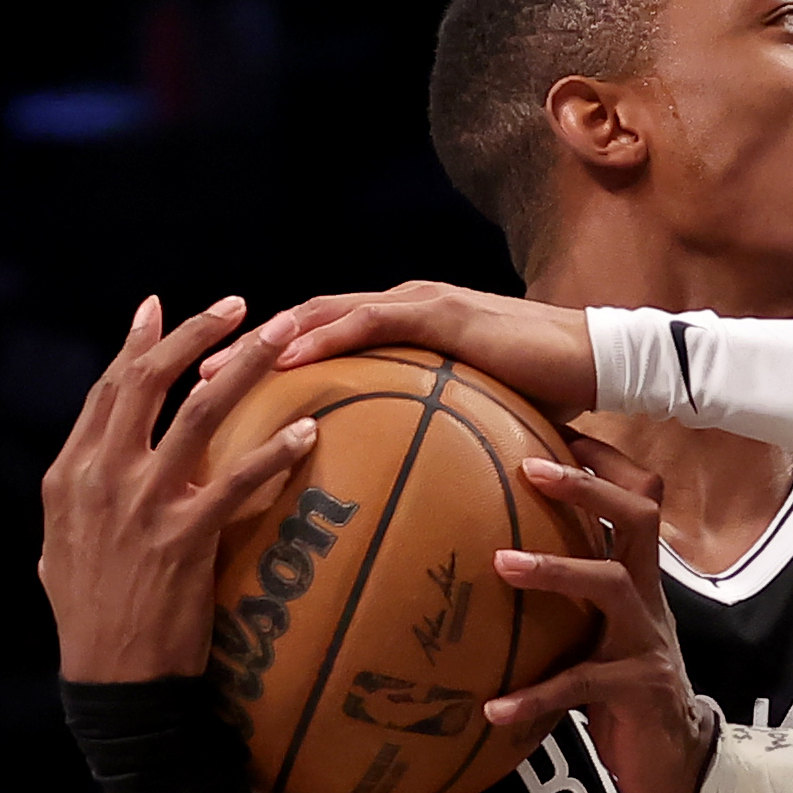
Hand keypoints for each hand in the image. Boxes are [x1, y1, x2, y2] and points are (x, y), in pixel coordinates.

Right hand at [41, 297, 323, 681]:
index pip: (107, 391)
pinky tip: (310, 434)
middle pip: (148, 380)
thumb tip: (94, 478)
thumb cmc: (96, 622)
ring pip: (200, 412)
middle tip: (245, 304)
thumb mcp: (64, 552)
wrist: (113, 682)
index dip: (136, 344)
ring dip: (249, 365)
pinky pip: (238, 481)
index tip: (160, 306)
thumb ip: (82, 505)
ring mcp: (140, 505)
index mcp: (71, 474)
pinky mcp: (182, 538)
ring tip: (290, 336)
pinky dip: (276, 453)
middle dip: (197, 333)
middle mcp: (100, 477)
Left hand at [210, 282, 596, 418]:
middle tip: (190, 377)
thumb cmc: (550, 396)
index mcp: (406, 326)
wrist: (602, 363)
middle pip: (306, 320)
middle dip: (245, 346)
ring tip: (218, 368)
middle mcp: (403, 306)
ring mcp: (419, 304)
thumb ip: (440, 433)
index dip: (268, 357)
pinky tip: (287, 358)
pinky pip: (368, 322)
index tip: (220, 389)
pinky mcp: (440, 313)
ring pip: (323, 313)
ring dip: (267, 337)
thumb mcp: (480, 417)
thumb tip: (417, 489)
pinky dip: (324, 336)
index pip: (323, 335)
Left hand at [487, 440, 710, 792]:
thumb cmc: (622, 690)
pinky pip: (579, 685)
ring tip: (502, 564)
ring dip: (555, 569)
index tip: (557, 429)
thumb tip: (485, 563)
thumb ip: (563, 599)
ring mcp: (644, 640)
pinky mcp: (636, 688)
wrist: (676, 759)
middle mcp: (646, 599)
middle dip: (588, 487)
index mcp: (636, 579)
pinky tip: (493, 708)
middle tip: (529, 467)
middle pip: (636, 517)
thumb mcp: (595, 632)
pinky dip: (532, 697)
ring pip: (609, 585)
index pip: (637, 500)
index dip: (604, 462)